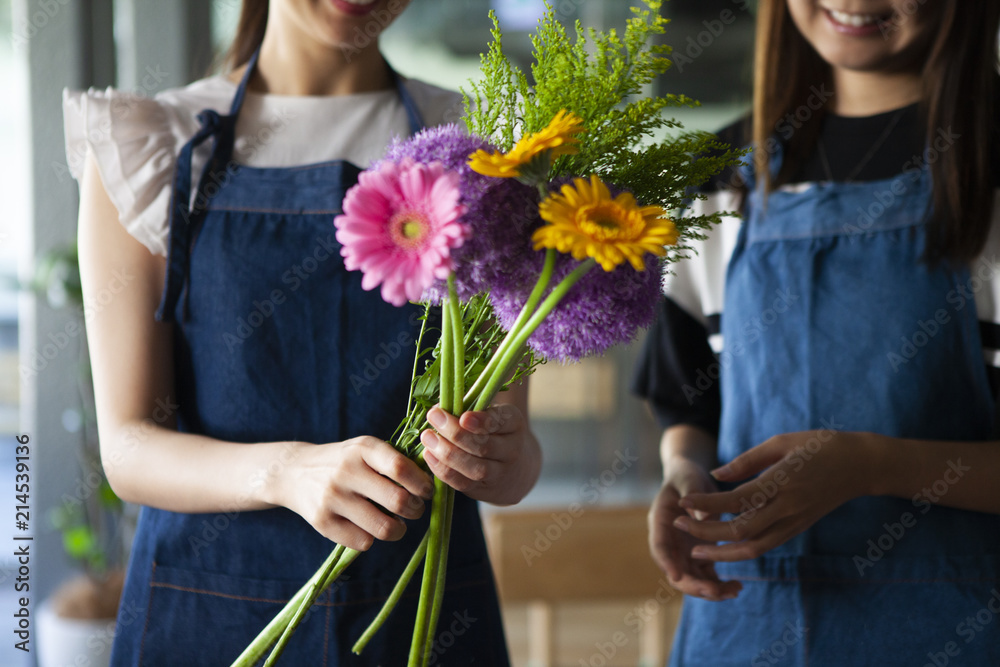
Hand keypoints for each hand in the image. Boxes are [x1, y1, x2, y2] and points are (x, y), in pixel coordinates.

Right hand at [275, 437, 433, 551]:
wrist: (294, 471)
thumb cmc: (344, 462)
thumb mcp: (365, 449)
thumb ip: (395, 461)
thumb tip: (434, 481)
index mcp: (363, 448)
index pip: (402, 468)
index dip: (422, 484)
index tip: (427, 491)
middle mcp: (346, 471)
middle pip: (398, 501)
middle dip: (416, 510)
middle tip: (415, 510)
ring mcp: (333, 497)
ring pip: (383, 527)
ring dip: (399, 530)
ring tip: (398, 524)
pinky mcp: (323, 522)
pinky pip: (363, 542)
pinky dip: (372, 538)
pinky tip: (369, 527)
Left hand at [420, 403, 539, 505]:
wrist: (516, 469)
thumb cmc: (495, 433)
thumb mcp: (491, 415)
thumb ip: (469, 408)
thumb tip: (438, 407)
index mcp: (514, 424)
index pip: (501, 422)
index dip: (482, 421)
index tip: (463, 417)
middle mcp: (511, 451)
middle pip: (485, 446)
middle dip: (456, 433)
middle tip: (433, 417)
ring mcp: (499, 474)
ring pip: (475, 468)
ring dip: (447, 453)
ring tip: (428, 437)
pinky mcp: (484, 490)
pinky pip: (463, 483)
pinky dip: (443, 470)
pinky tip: (429, 455)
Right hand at [649, 456, 742, 600]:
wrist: (690, 478)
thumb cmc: (687, 475)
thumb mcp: (689, 479)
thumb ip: (693, 494)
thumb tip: (703, 517)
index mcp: (661, 521)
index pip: (659, 546)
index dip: (666, 562)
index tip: (676, 576)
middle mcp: (670, 541)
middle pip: (676, 571)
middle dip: (693, 585)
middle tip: (715, 592)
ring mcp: (684, 550)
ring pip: (692, 579)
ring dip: (709, 590)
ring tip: (734, 591)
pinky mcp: (699, 554)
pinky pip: (707, 576)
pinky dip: (719, 585)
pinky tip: (737, 587)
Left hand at [675, 429, 876, 562]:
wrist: (862, 466)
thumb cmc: (821, 446)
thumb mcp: (782, 442)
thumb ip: (747, 461)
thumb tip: (716, 475)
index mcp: (782, 482)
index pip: (736, 500)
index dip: (706, 503)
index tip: (683, 501)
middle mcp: (787, 508)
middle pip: (740, 530)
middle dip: (705, 531)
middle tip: (677, 523)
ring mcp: (794, 522)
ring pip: (753, 548)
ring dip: (721, 552)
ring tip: (694, 550)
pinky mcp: (797, 528)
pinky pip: (766, 546)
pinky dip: (741, 551)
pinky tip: (721, 547)